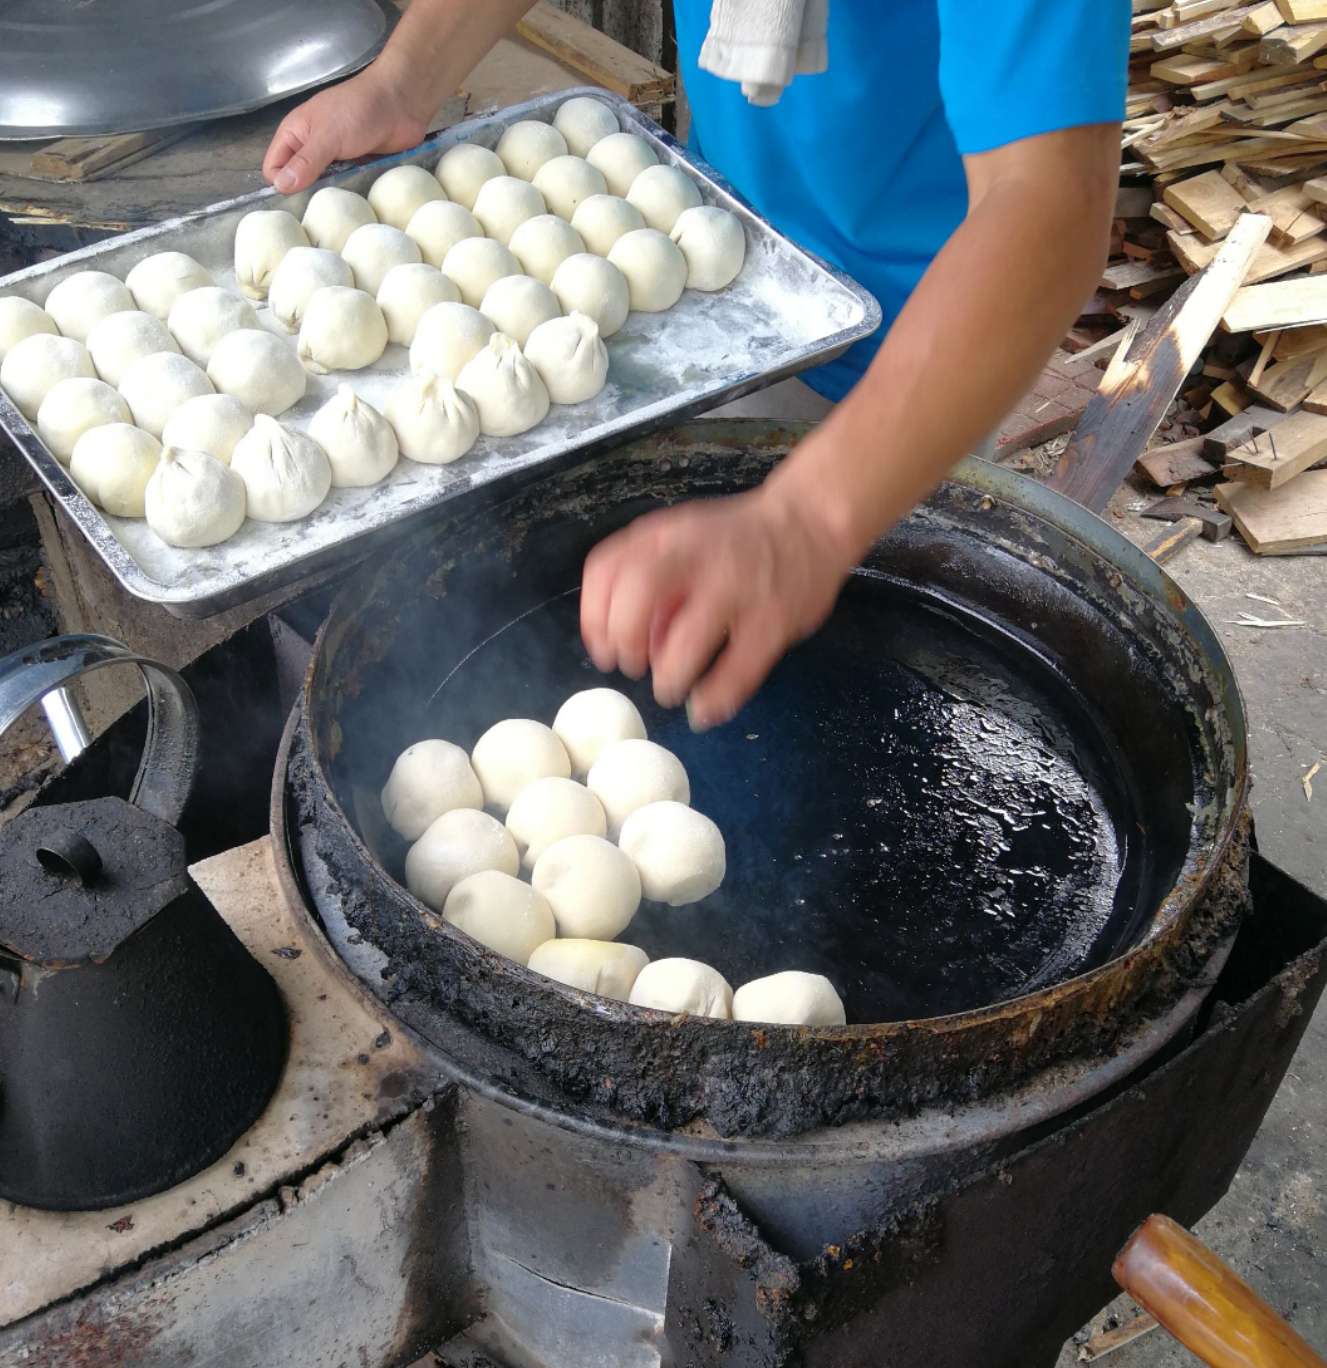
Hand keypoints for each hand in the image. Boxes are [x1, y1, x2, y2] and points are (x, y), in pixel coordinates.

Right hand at [262, 69, 430, 193]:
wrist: (400, 103)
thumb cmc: (360, 110)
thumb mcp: (327, 136)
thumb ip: (305, 162)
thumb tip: (281, 187)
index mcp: (295, 134)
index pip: (274, 168)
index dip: (282, 183)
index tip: (298, 196)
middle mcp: (311, 148)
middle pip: (298, 182)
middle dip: (307, 194)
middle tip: (322, 204)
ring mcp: (334, 159)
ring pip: (323, 188)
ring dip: (331, 194)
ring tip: (341, 199)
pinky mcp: (355, 168)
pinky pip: (346, 188)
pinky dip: (350, 192)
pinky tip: (357, 196)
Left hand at [580, 481, 855, 729]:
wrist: (809, 520)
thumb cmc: (734, 539)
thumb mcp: (682, 540)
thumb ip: (650, 580)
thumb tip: (630, 646)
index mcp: (665, 536)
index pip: (606, 570)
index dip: (594, 618)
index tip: (603, 649)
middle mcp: (695, 557)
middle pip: (636, 597)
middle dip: (626, 643)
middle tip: (635, 667)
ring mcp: (737, 589)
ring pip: (685, 646)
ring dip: (669, 679)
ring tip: (671, 687)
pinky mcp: (773, 622)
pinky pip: (736, 672)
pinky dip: (714, 699)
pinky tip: (705, 709)